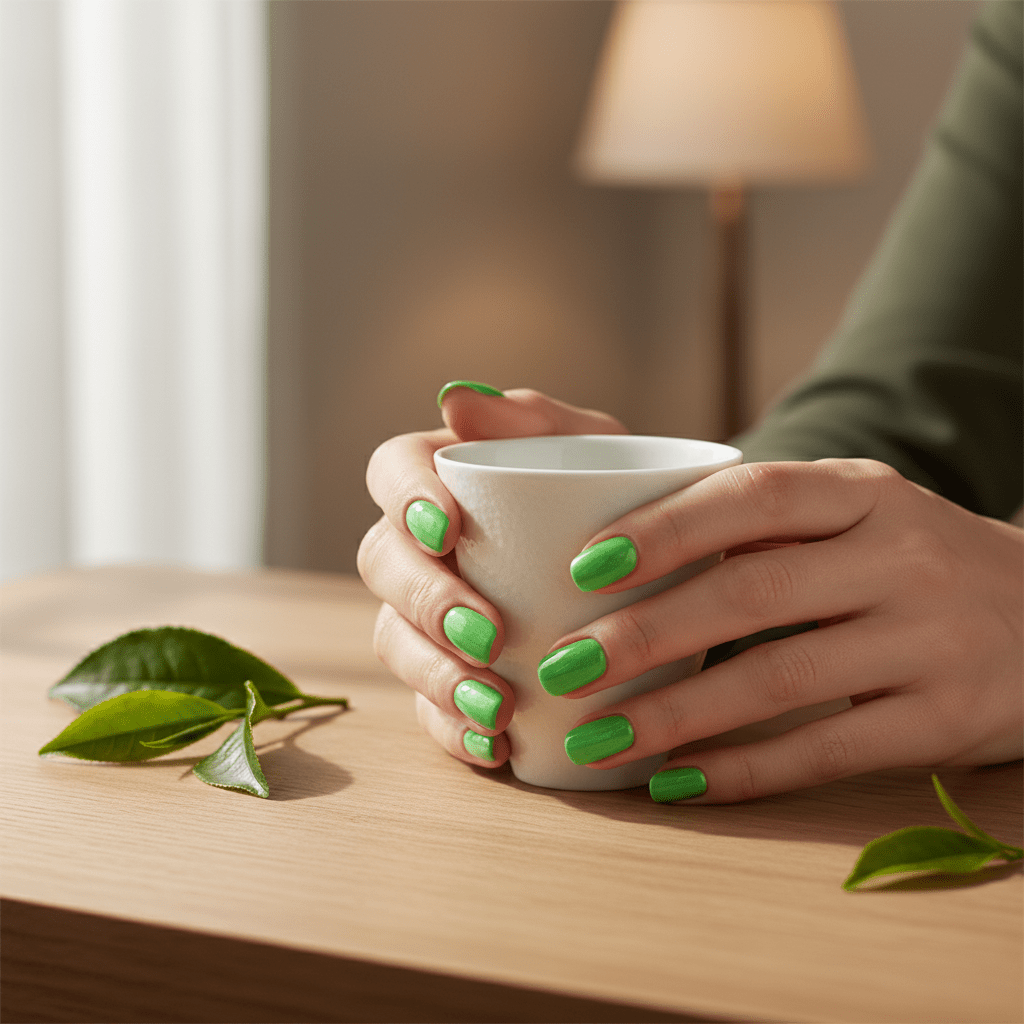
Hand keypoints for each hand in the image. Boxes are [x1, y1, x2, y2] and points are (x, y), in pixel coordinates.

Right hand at [357, 383, 625, 768]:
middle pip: (383, 565)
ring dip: (437, 677)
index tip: (448, 528)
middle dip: (426, 602)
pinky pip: (430, 711)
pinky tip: (498, 748)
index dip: (403, 498)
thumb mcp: (598, 449)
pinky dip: (457, 731)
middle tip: (488, 634)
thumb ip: (536, 420)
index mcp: (443, 477)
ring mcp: (430, 619)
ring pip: (395, 643)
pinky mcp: (452, 680)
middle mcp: (423, 547)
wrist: (667, 574)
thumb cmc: (621, 496)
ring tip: (498, 708)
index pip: (390, 470)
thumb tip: (454, 400)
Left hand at [547, 459, 1022, 802]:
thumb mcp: (854, 516)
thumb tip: (617, 550)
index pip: (752, 496)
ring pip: (781, 679)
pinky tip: (677, 781)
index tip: (583, 567)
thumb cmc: (909, 562)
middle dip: (645, 634)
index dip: (663, 530)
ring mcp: (930, 640)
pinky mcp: (945, 719)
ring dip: (676, 713)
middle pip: (752, 592)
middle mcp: (901, 557)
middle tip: (563, 666)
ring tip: (596, 738)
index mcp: (863, 493)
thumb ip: (760, 525)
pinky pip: (827, 748)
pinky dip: (743, 770)